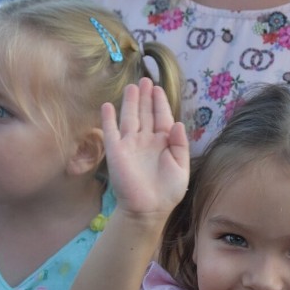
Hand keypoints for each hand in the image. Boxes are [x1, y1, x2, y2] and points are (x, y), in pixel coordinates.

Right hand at [102, 77, 189, 216]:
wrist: (148, 209)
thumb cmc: (168, 191)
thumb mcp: (181, 167)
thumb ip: (180, 144)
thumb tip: (177, 123)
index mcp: (163, 142)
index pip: (161, 117)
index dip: (159, 102)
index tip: (157, 88)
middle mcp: (146, 140)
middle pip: (145, 113)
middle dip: (145, 97)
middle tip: (145, 80)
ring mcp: (130, 145)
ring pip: (129, 118)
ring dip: (130, 102)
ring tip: (131, 86)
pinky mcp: (116, 152)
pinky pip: (111, 132)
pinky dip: (108, 119)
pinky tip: (108, 106)